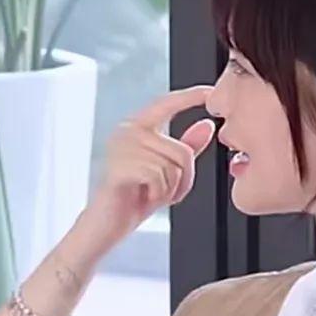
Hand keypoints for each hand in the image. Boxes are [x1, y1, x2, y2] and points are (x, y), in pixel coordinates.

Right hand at [73, 86, 215, 256]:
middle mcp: (126, 132)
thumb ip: (186, 147)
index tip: (210, 91)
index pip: (166, 103)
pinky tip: (145, 197)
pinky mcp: (119, 168)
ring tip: (154, 195)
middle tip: (169, 192)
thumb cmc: (134, 198)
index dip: (191, 96)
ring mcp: (120, 149)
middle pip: (181, 150)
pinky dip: (160, 194)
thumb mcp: (168, 171)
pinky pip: (159, 177)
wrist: (106, 224)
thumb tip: (207, 125)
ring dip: (172, 189)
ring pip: (173, 167)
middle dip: (184, 179)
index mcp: (136, 127)